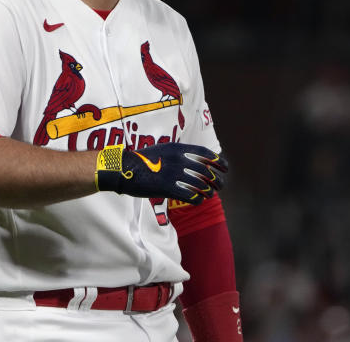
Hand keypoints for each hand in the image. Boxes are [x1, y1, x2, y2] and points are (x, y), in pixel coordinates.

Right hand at [96, 142, 226, 204]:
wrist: (124, 169)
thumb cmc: (143, 161)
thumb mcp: (162, 150)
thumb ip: (178, 154)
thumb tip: (195, 162)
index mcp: (178, 149)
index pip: (205, 154)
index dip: (218, 161)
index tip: (225, 167)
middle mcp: (179, 160)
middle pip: (206, 172)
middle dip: (216, 180)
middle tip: (220, 185)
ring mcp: (174, 174)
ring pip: (201, 185)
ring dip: (208, 192)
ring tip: (210, 195)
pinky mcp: (168, 188)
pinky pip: (190, 196)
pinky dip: (197, 199)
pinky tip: (197, 201)